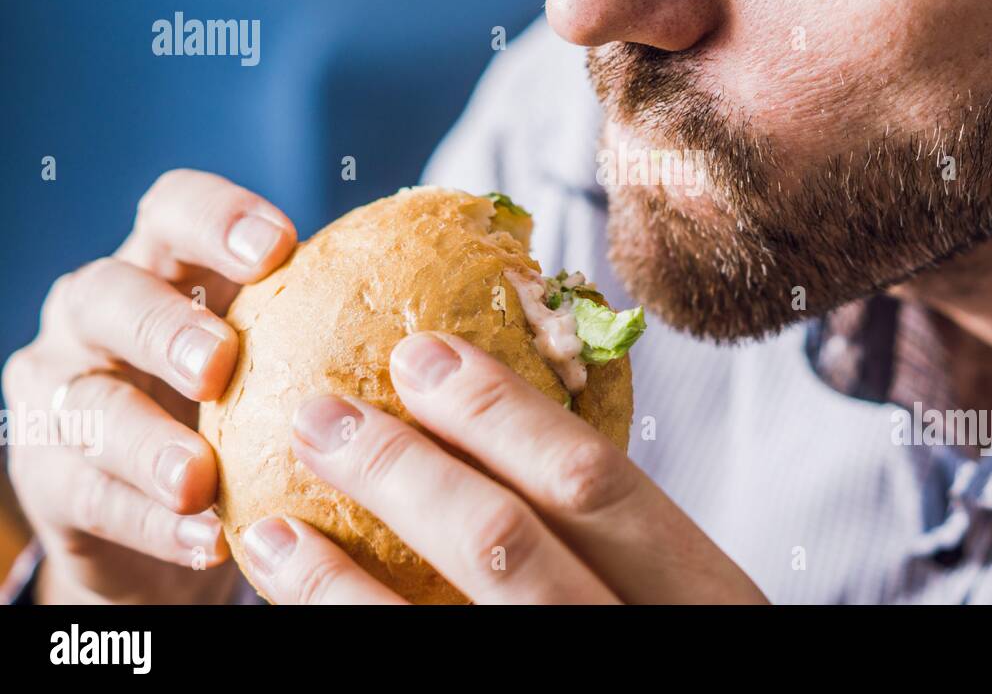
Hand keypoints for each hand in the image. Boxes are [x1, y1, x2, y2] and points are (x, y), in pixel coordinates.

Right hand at [2, 169, 296, 603]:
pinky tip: (206, 539)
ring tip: (200, 476)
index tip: (280, 245)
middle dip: (166, 325)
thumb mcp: (284, 346)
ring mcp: (63, 391)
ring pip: (89, 403)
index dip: (217, 218)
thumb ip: (337, 319)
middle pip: (111, 295)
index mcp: (165, 263)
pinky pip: (90, 495)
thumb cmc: (252, 399)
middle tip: (221, 362)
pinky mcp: (50, 475)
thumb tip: (467, 309)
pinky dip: (151, 522)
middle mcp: (99, 313)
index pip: (174, 209)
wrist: (172, 504)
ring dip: (145, 441)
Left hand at [241, 332, 767, 603]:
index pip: (597, 482)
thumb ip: (618, 537)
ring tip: (265, 524)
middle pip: (506, 544)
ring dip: (331, 579)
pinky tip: (297, 601)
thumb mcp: (681, 596)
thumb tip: (494, 426)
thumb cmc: (660, 634)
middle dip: (401, 470)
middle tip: (321, 413)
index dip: (500, 410)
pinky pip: (403, 680)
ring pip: (428, 632)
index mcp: (704, 598)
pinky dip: (341, 633)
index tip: (421, 352)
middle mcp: (634, 645)